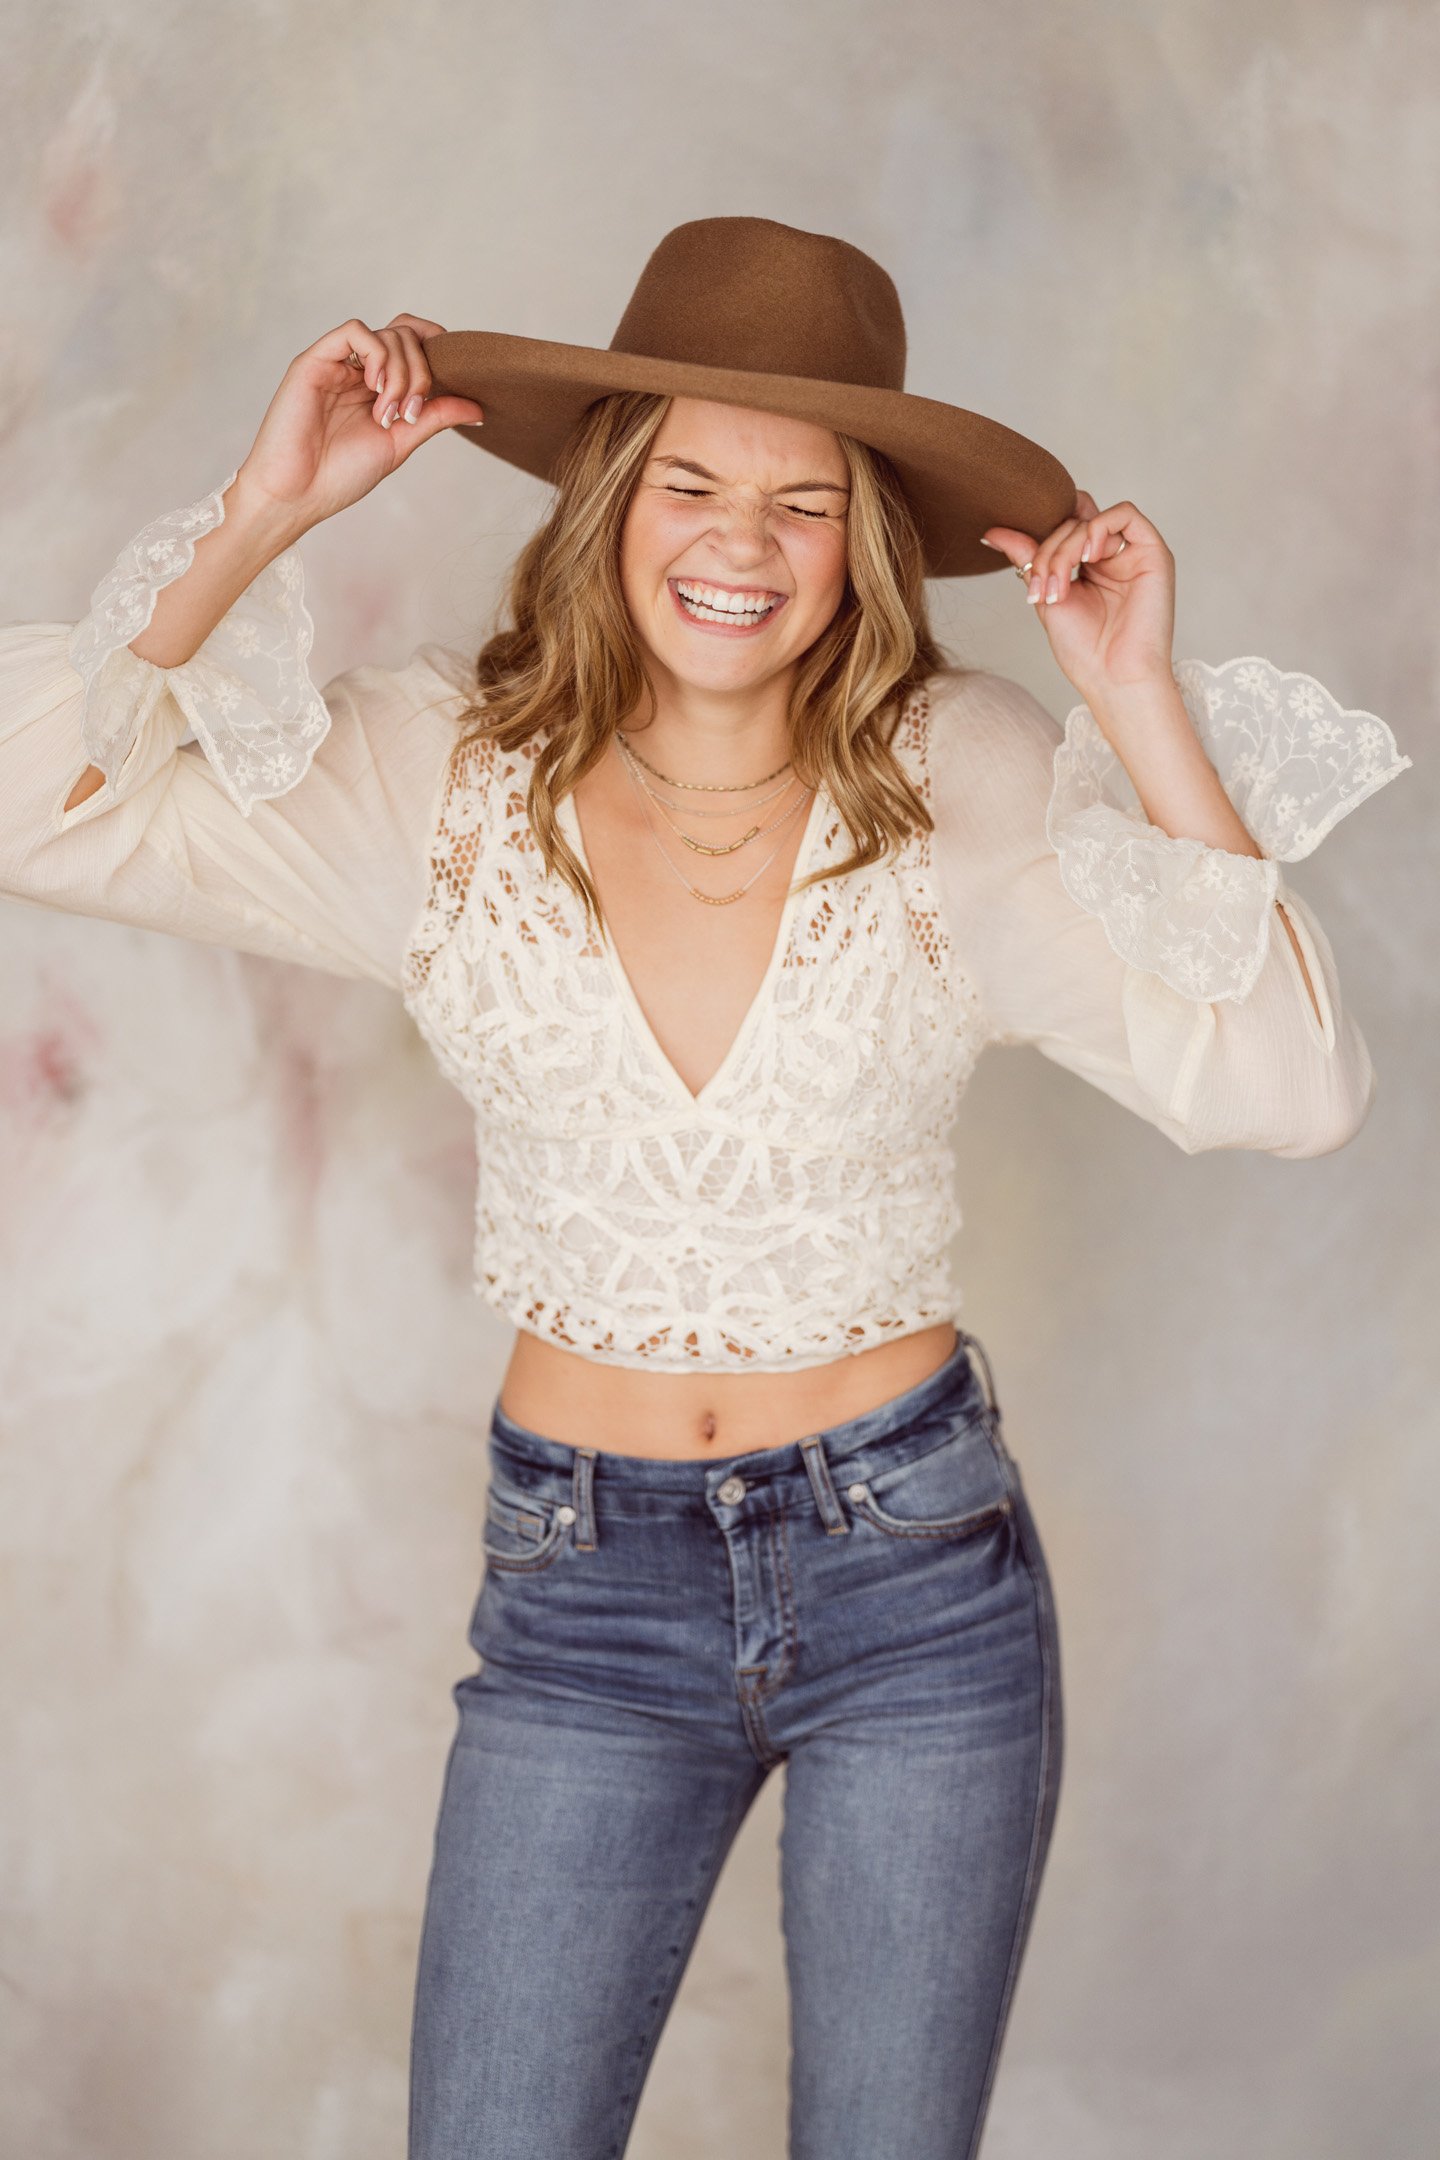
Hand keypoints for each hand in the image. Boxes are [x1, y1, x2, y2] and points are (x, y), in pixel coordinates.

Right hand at [231, 314, 485, 534]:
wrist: (297, 495)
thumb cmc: (340, 475)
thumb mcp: (400, 442)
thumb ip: (435, 417)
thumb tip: (478, 405)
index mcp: (377, 387)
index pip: (414, 343)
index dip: (437, 350)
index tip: (450, 381)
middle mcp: (357, 370)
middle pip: (406, 337)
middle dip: (421, 374)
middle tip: (408, 414)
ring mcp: (337, 363)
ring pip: (387, 333)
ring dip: (402, 373)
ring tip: (388, 413)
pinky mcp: (314, 361)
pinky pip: (354, 331)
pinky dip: (377, 354)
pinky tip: (374, 388)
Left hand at [980, 490, 1175, 704]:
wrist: (1114, 678)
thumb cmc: (1085, 650)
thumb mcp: (1046, 597)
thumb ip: (1027, 559)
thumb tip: (991, 533)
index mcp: (1087, 567)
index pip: (1062, 527)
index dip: (1041, 536)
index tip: (1026, 569)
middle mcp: (1111, 556)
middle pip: (1072, 522)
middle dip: (1048, 552)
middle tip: (1041, 589)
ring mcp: (1132, 553)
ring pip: (1091, 519)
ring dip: (1066, 547)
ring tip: (1059, 586)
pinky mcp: (1154, 553)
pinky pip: (1126, 513)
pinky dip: (1098, 528)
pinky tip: (1088, 558)